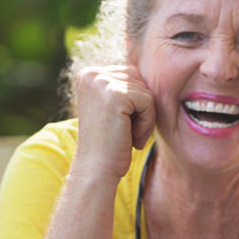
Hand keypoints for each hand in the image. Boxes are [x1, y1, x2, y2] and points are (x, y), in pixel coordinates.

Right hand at [73, 65, 155, 181]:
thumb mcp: (112, 107)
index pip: (131, 74)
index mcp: (88, 74)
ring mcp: (101, 83)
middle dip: (140, 109)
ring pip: (146, 91)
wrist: (96, 169)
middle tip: (124, 132)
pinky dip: (146, 123)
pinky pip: (148, 102)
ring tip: (127, 135)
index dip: (134, 103)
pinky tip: (131, 137)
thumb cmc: (109, 143)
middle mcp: (91, 74)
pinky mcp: (115, 95)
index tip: (118, 124)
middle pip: (139, 80)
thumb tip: (149, 68)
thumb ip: (124, 85)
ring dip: (144, 117)